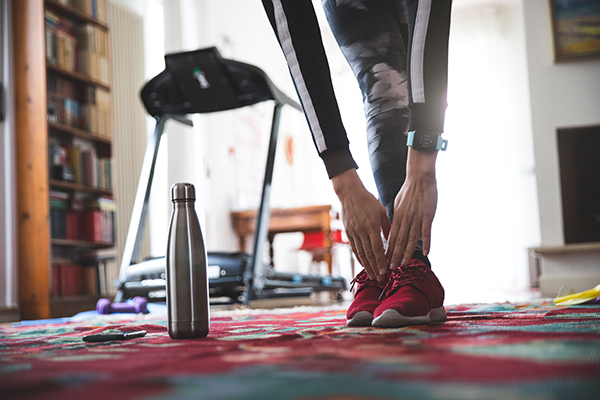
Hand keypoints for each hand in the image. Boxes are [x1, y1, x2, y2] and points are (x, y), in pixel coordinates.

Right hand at [332, 170, 390, 281]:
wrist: (350, 193)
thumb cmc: (368, 200)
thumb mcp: (381, 211)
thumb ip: (387, 227)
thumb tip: (391, 240)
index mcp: (372, 226)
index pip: (377, 248)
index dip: (381, 261)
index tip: (386, 271)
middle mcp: (362, 231)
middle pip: (369, 254)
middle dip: (375, 268)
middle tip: (380, 279)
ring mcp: (354, 233)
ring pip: (361, 253)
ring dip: (367, 266)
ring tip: (372, 276)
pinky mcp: (348, 232)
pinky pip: (354, 248)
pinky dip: (359, 258)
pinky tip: (363, 265)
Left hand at [386, 148, 437, 268]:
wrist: (420, 177)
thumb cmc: (409, 190)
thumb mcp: (398, 204)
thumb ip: (396, 217)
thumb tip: (393, 228)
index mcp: (397, 217)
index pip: (391, 237)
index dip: (388, 250)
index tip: (385, 261)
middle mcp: (405, 219)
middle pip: (399, 241)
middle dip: (394, 256)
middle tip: (391, 268)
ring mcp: (417, 218)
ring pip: (411, 239)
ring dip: (407, 253)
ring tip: (404, 264)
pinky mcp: (427, 216)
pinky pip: (426, 231)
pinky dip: (427, 242)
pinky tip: (427, 252)